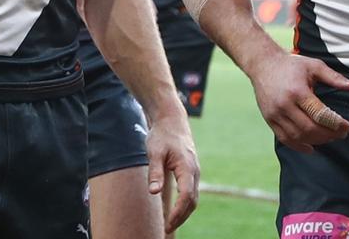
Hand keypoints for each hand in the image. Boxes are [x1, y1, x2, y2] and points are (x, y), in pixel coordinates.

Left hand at [145, 104, 199, 233]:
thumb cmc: (162, 135)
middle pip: (192, 200)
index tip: (167, 223)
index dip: (178, 212)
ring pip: (193, 197)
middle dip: (181, 217)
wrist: (171, 120)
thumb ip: (155, 172)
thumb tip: (154, 193)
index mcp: (187, 167)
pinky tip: (174, 210)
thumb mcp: (155, 152)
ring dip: (184, 213)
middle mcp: (194, 171)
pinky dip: (185, 204)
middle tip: (167, 229)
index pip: (186, 196)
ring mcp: (194, 171)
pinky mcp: (191, 171)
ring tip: (170, 223)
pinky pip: (191, 191)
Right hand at [251, 51, 348, 153]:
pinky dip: (299, 146)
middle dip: (329, 134)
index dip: (336, 124)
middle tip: (341, 133)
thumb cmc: (290, 65)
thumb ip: (333, 77)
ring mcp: (275, 113)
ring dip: (316, 141)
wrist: (263, 64)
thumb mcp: (313, 65)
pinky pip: (285, 138)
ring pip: (298, 136)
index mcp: (297, 91)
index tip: (348, 127)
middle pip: (310, 128)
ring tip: (329, 137)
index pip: (320, 115)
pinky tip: (311, 146)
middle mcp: (284, 104)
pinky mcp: (269, 119)